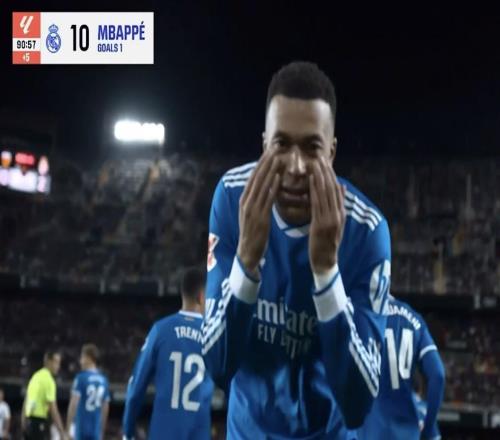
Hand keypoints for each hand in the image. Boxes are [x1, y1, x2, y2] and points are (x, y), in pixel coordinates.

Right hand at [237, 150, 281, 274]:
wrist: (247, 253)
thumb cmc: (253, 234)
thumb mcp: (253, 215)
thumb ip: (258, 201)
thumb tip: (266, 188)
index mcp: (244, 200)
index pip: (253, 178)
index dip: (261, 163)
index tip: (269, 151)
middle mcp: (246, 202)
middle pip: (256, 178)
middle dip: (265, 162)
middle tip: (275, 148)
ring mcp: (251, 210)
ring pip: (262, 186)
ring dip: (270, 170)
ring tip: (278, 157)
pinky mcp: (259, 218)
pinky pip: (267, 199)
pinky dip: (272, 187)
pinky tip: (279, 178)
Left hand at [308, 157, 345, 273]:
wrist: (325, 262)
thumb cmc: (326, 243)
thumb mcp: (335, 223)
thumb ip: (337, 206)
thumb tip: (340, 187)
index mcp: (341, 213)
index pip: (336, 190)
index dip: (331, 175)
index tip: (325, 162)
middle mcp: (338, 214)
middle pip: (332, 189)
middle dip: (326, 172)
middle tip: (319, 157)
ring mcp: (331, 219)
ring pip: (326, 194)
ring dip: (320, 177)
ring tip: (315, 164)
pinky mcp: (321, 225)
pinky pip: (318, 204)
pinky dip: (315, 191)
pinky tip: (311, 181)